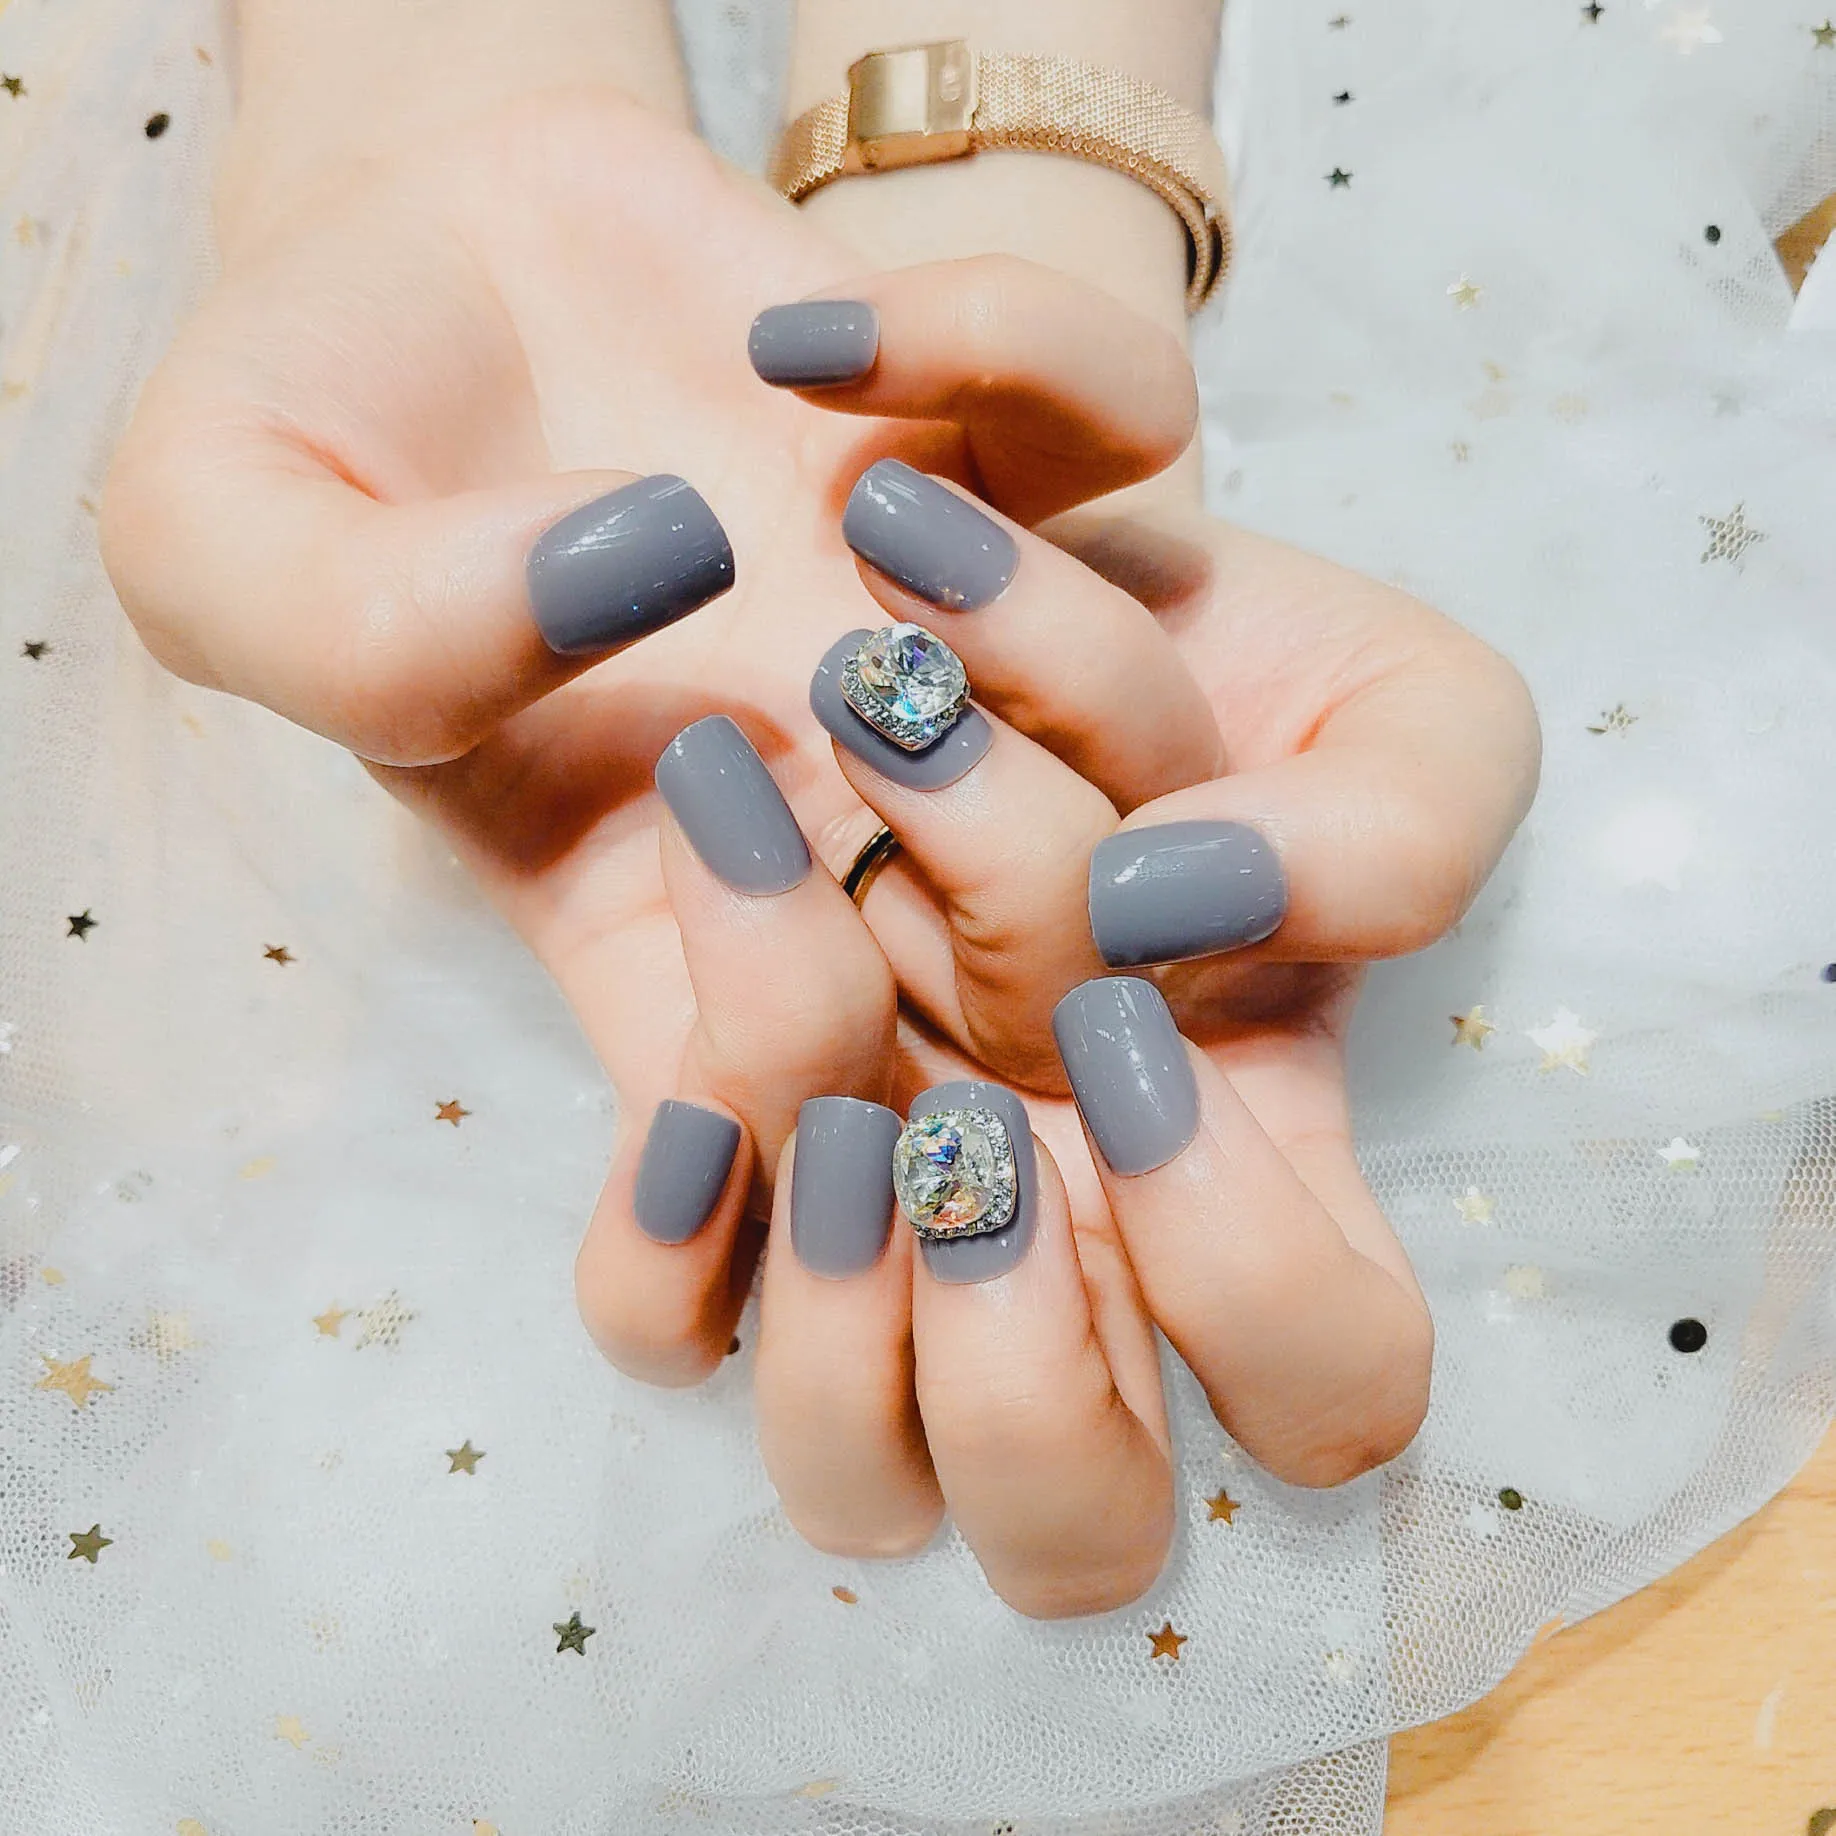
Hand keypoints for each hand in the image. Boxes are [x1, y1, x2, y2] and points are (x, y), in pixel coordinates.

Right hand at [96, 93, 1192, 1354]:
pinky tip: (821, 336)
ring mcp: (964, 657)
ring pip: (1167, 775)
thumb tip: (640, 574)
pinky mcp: (1015, 453)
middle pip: (1047, 1031)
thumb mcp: (225, 539)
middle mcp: (852, 831)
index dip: (783, 1156)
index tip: (700, 858)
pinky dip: (1030, 358)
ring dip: (1055, 648)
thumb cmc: (314, 417)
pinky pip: (1145, 436)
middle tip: (853, 685)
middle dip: (1014, 893)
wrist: (428, 229)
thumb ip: (365, 629)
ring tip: (865, 506)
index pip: (781, 1190)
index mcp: (656, 932)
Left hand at [637, 491, 1536, 1613]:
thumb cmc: (1141, 596)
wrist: (873, 519)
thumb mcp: (1370, 685)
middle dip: (1022, 1334)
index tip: (1142, 955)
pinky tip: (682, 1070)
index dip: (1237, 1247)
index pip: (1325, 1386)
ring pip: (857, 1476)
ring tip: (823, 1090)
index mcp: (1237, 1163)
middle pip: (1080, 1528)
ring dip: (838, 1292)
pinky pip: (657, 1325)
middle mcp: (1048, 1225)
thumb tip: (1196, 911)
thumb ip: (1405, 812)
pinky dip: (665, 1232)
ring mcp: (859, 1200)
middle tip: (963, 1113)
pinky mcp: (688, 1140)